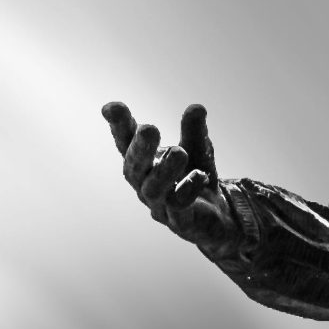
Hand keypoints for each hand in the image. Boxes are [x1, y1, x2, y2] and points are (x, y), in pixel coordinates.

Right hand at [102, 100, 239, 256]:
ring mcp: (159, 205)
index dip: (118, 126)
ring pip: (152, 189)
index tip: (111, 107)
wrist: (217, 216)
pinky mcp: (180, 221)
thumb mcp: (197, 150)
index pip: (126, 143)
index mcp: (144, 162)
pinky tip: (199, 176)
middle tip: (149, 129)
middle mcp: (144, 184)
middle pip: (134, 168)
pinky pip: (178, 206)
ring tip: (179, 152)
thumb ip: (194, 131)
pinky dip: (187, 190)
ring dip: (164, 170)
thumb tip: (197, 108)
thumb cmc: (195, 179)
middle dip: (139, 149)